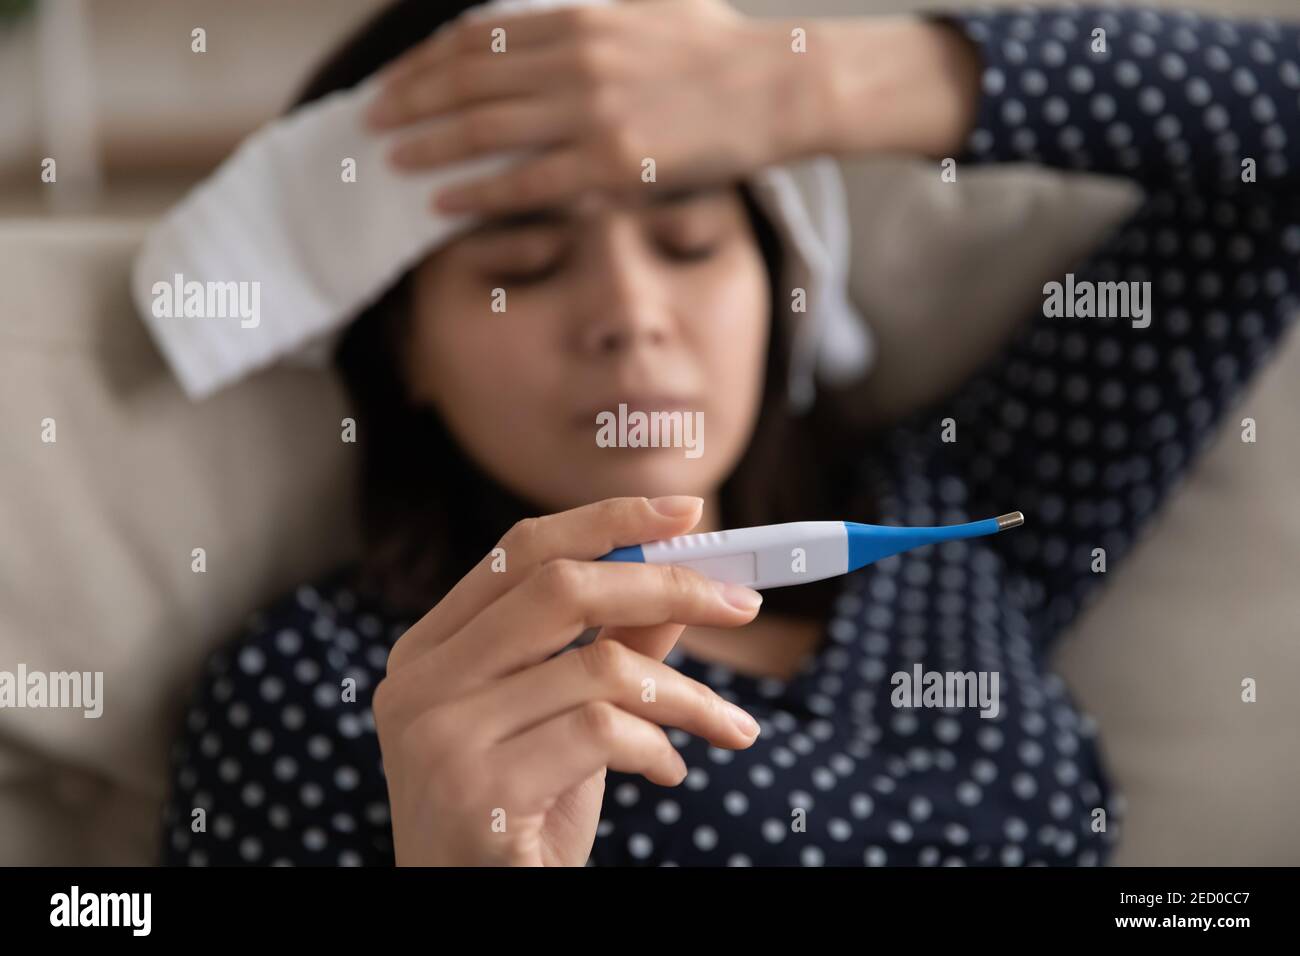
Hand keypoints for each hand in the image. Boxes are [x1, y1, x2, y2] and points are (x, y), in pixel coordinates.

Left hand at [365, 0, 826, 215]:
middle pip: (467, 81)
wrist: (776, 88)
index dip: (427, 61)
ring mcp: (592, 115)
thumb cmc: (717, 49)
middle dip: (410, 100)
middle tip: (372, 120)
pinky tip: (442, 201)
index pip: (478, 41)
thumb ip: (587, 16)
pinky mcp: (612, 165)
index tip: (396, 79)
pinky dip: (476, 192)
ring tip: (392, 159)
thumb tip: (538, 23)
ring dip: (429, 144)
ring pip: (485, 131)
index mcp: (578, 20)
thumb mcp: (646, 5)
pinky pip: (526, 183)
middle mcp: (575, 62)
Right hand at [373, 495, 763, 865]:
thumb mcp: (564, 718)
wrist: (469, 912)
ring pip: (600, 666)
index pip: (519, 551)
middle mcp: (418, 684)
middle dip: (668, 586)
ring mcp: (440, 738)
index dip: (608, 521)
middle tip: (742, 605)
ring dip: (686, 696)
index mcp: (428, 651)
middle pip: (560, 588)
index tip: (688, 512)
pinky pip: (604, 732)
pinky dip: (659, 746)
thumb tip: (681, 579)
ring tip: (727, 725)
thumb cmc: (522, 814)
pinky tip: (670, 772)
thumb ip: (609, 645)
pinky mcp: (478, 794)